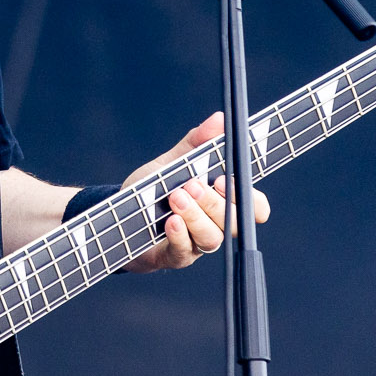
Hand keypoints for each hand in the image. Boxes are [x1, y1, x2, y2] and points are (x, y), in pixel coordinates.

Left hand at [122, 112, 271, 272]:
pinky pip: (185, 251)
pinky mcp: (175, 256)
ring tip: (176, 197)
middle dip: (216, 203)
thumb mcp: (173, 162)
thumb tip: (218, 119)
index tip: (225, 178)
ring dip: (195, 216)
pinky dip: (179, 235)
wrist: (121, 216)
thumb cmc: (154, 191)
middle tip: (192, 185)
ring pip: (212, 237)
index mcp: (222, 201)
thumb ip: (196, 143)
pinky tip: (170, 222)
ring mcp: (197, 243)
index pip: (254, 205)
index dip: (249, 197)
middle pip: (236, 222)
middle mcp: (215, 224)